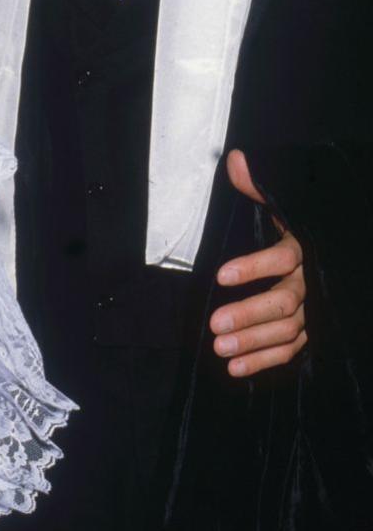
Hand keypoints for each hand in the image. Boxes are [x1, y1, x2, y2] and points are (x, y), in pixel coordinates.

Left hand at [209, 149, 306, 377]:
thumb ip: (257, 188)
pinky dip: (264, 362)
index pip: (283, 258)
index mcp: (303, 248)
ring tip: (218, 349)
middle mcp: (311, 282)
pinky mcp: (307, 332)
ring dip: (253, 342)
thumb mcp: (276, 205)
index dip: (254, 267)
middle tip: (214, 324)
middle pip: (285, 301)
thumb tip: (237, 160)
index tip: (220, 275)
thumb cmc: (288, 227)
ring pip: (286, 330)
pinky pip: (289, 349)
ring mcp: (312, 311)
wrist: (317, 251)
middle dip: (250, 314)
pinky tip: (235, 370)